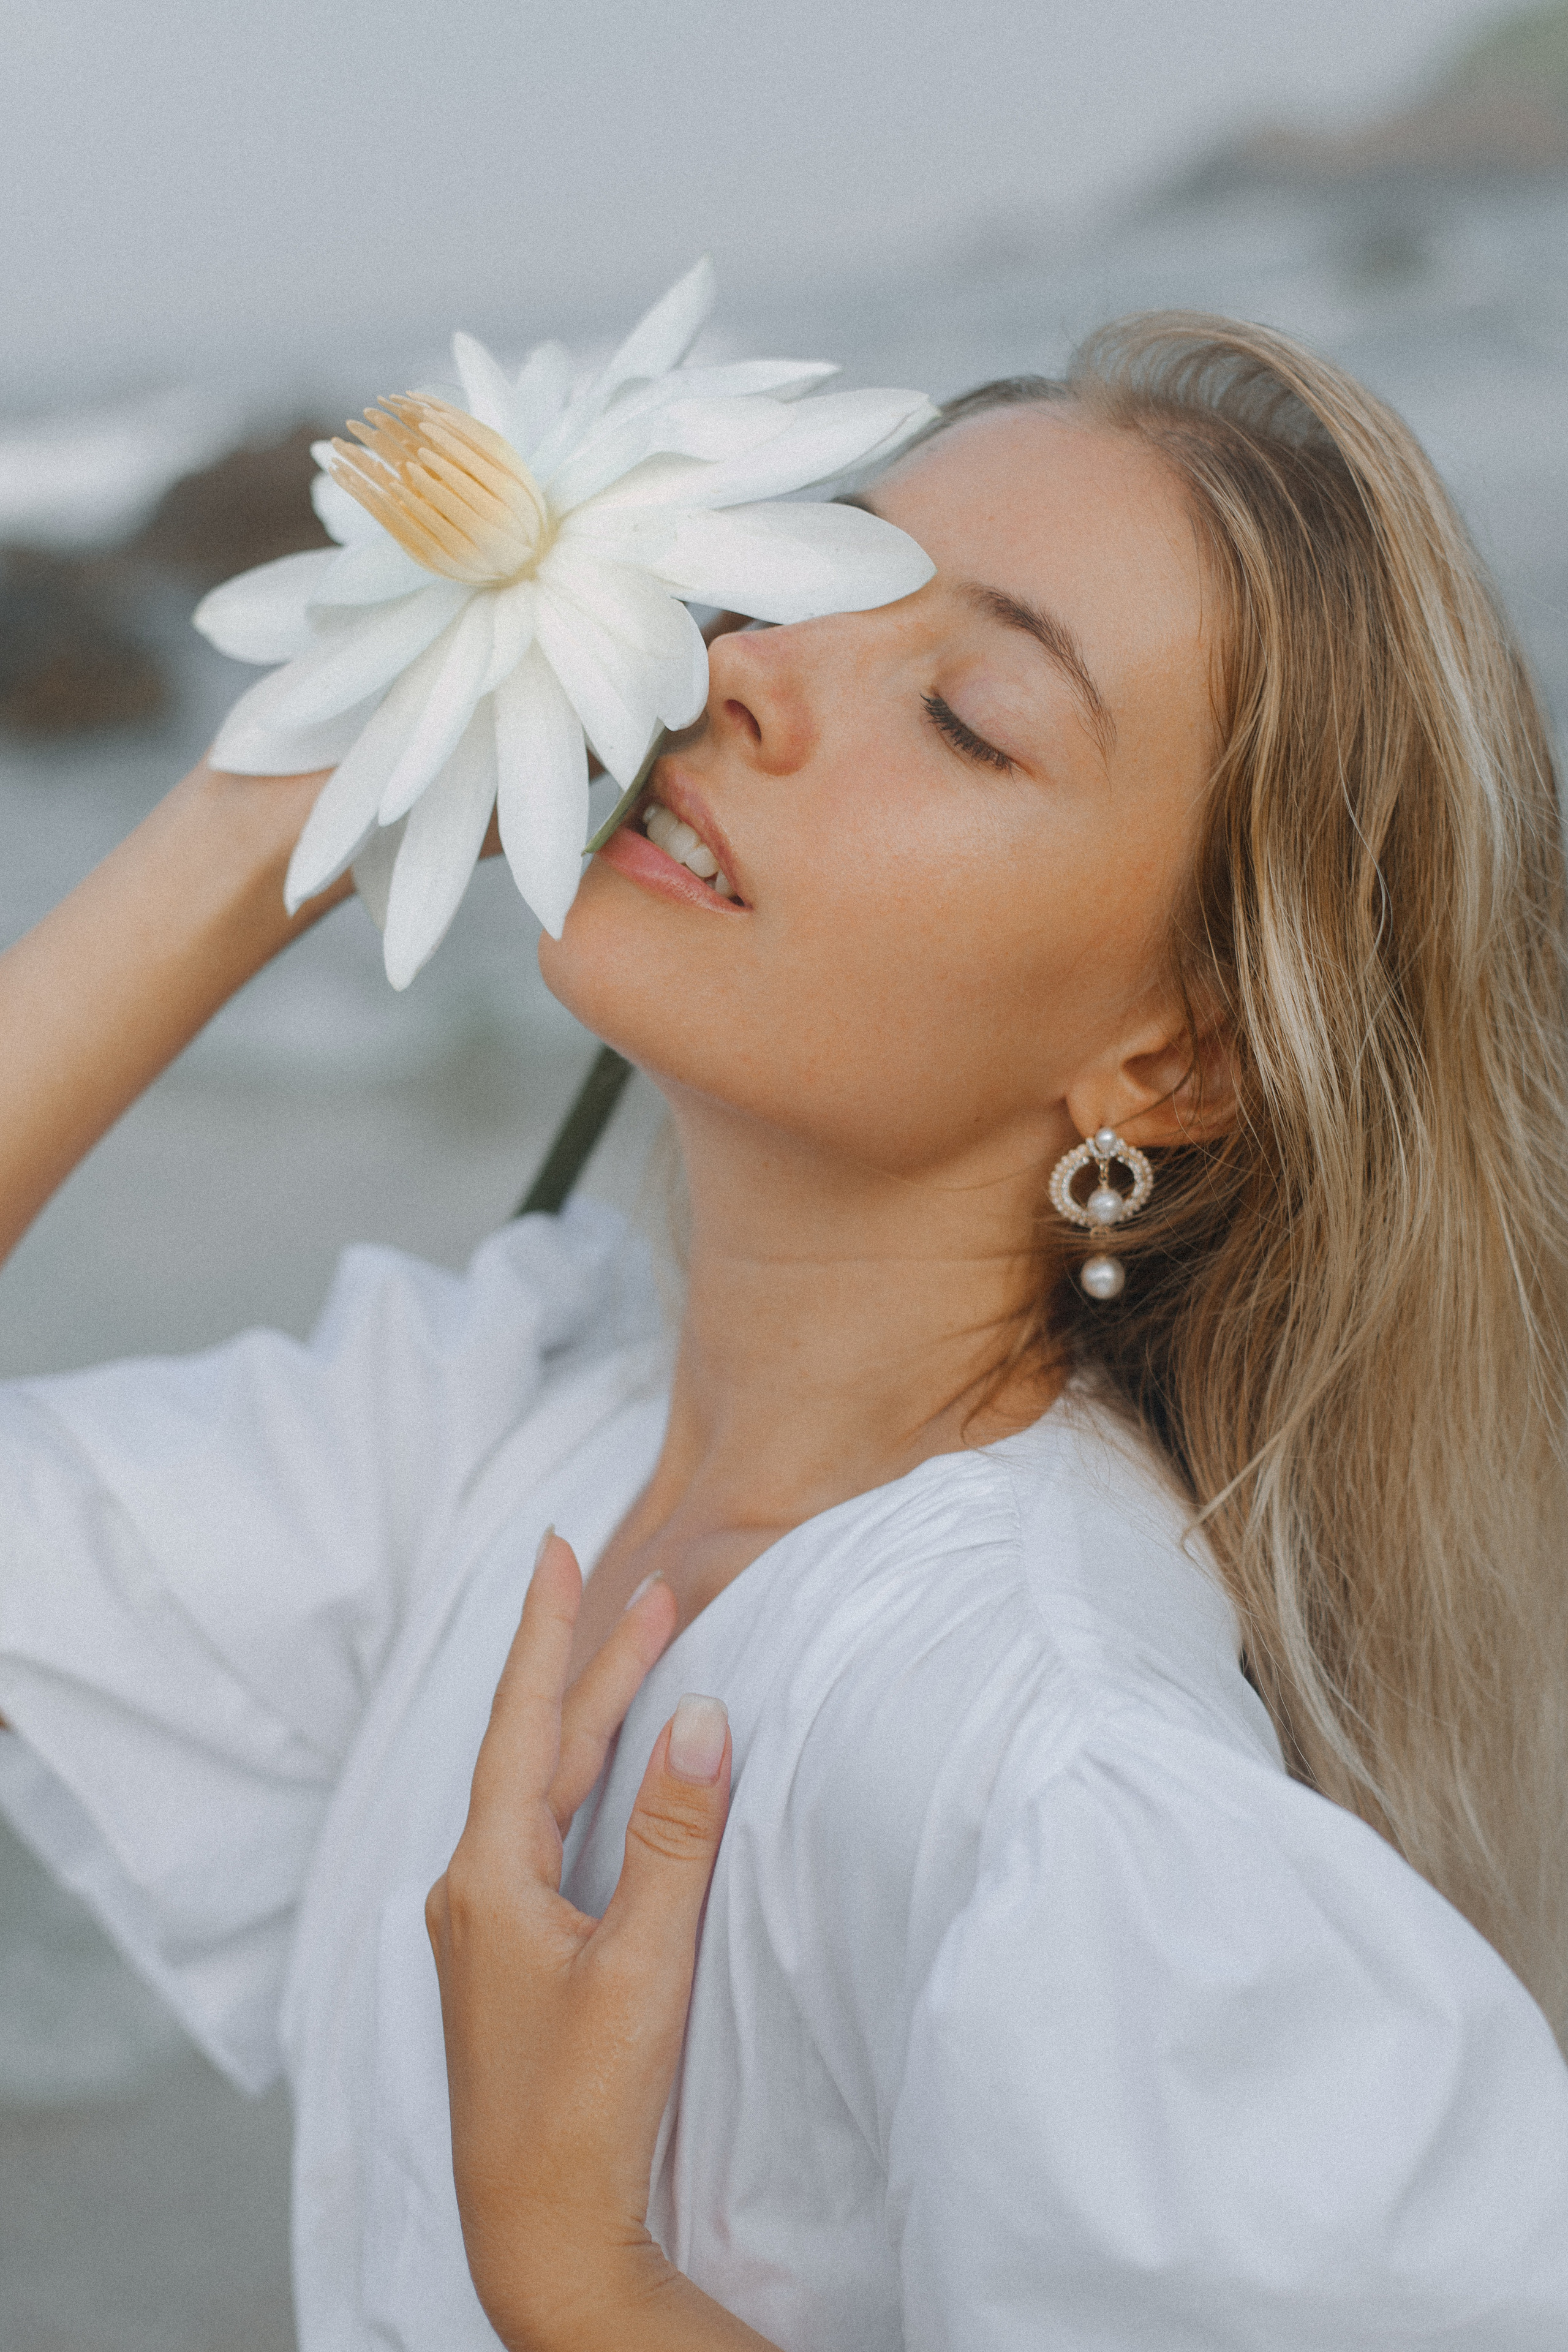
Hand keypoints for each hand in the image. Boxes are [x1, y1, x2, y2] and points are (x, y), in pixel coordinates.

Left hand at [426, 1534, 775, 2351]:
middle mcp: (473, 1891)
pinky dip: (585, 1780)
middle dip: (591, 1662)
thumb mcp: (641, 1964)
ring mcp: (489, 1927)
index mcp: (486, 1879)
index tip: (556, 1545)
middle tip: (645, 1583)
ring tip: (639, 1650)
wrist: (540, 2239)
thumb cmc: (583, 2111)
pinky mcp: (513, 1959)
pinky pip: (549, 1832)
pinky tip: (610, 1770)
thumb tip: (702, 1717)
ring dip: (591, 1718)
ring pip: (545, 1790)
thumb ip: (674, 1837)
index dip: (546, 1630)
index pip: (521, 1722)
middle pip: (539, 1748)